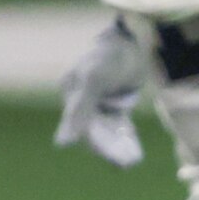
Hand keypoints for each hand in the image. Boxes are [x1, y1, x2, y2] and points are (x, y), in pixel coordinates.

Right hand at [55, 23, 148, 167]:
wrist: (135, 36)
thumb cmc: (111, 55)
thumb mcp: (94, 80)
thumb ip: (79, 110)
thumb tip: (63, 144)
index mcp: (72, 92)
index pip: (83, 127)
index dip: (100, 147)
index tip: (118, 163)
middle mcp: (81, 97)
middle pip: (95, 130)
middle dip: (110, 148)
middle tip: (128, 163)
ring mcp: (98, 97)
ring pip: (107, 128)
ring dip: (118, 144)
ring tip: (133, 160)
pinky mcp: (114, 97)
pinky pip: (117, 121)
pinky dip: (125, 134)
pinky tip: (134, 148)